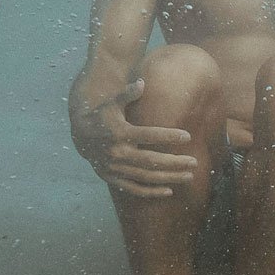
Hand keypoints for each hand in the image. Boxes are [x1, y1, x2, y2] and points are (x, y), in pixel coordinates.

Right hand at [74, 82, 200, 198]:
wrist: (79, 137)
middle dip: (174, 163)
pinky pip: (134, 189)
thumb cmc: (101, 116)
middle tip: (194, 162)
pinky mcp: (113, 178)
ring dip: (169, 178)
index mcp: (120, 133)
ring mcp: (115, 168)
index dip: (168, 136)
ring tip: (189, 177)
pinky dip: (151, 192)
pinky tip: (169, 191)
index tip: (188, 136)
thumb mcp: (112, 103)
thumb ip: (127, 94)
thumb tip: (141, 82)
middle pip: (151, 160)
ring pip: (146, 177)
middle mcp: (118, 153)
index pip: (148, 135)